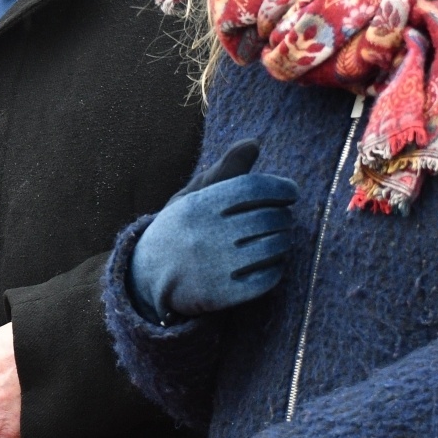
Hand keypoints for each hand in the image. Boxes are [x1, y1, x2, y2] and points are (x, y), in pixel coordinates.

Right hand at [129, 140, 297, 321]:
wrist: (146, 277)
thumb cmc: (180, 228)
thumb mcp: (193, 195)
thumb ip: (226, 169)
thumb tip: (254, 143)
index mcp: (199, 204)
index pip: (254, 188)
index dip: (280, 188)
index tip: (291, 192)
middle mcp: (206, 234)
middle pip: (269, 218)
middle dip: (283, 217)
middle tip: (282, 218)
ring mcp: (214, 266)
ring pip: (273, 247)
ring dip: (284, 241)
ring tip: (278, 239)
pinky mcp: (221, 295)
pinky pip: (267, 279)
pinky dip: (277, 268)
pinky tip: (271, 262)